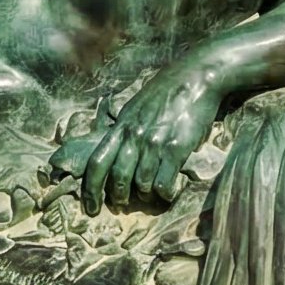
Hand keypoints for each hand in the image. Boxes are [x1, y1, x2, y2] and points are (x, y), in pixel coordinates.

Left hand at [79, 60, 221, 214]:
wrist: (195, 77)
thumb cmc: (166, 91)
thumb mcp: (135, 106)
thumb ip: (124, 129)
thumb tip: (114, 153)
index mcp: (121, 125)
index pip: (96, 163)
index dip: (90, 190)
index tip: (89, 207)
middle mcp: (134, 136)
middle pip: (118, 178)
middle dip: (118, 197)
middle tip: (122, 205)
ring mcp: (154, 143)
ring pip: (142, 184)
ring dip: (146, 196)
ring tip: (151, 195)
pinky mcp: (175, 149)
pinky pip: (164, 184)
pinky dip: (165, 194)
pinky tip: (169, 192)